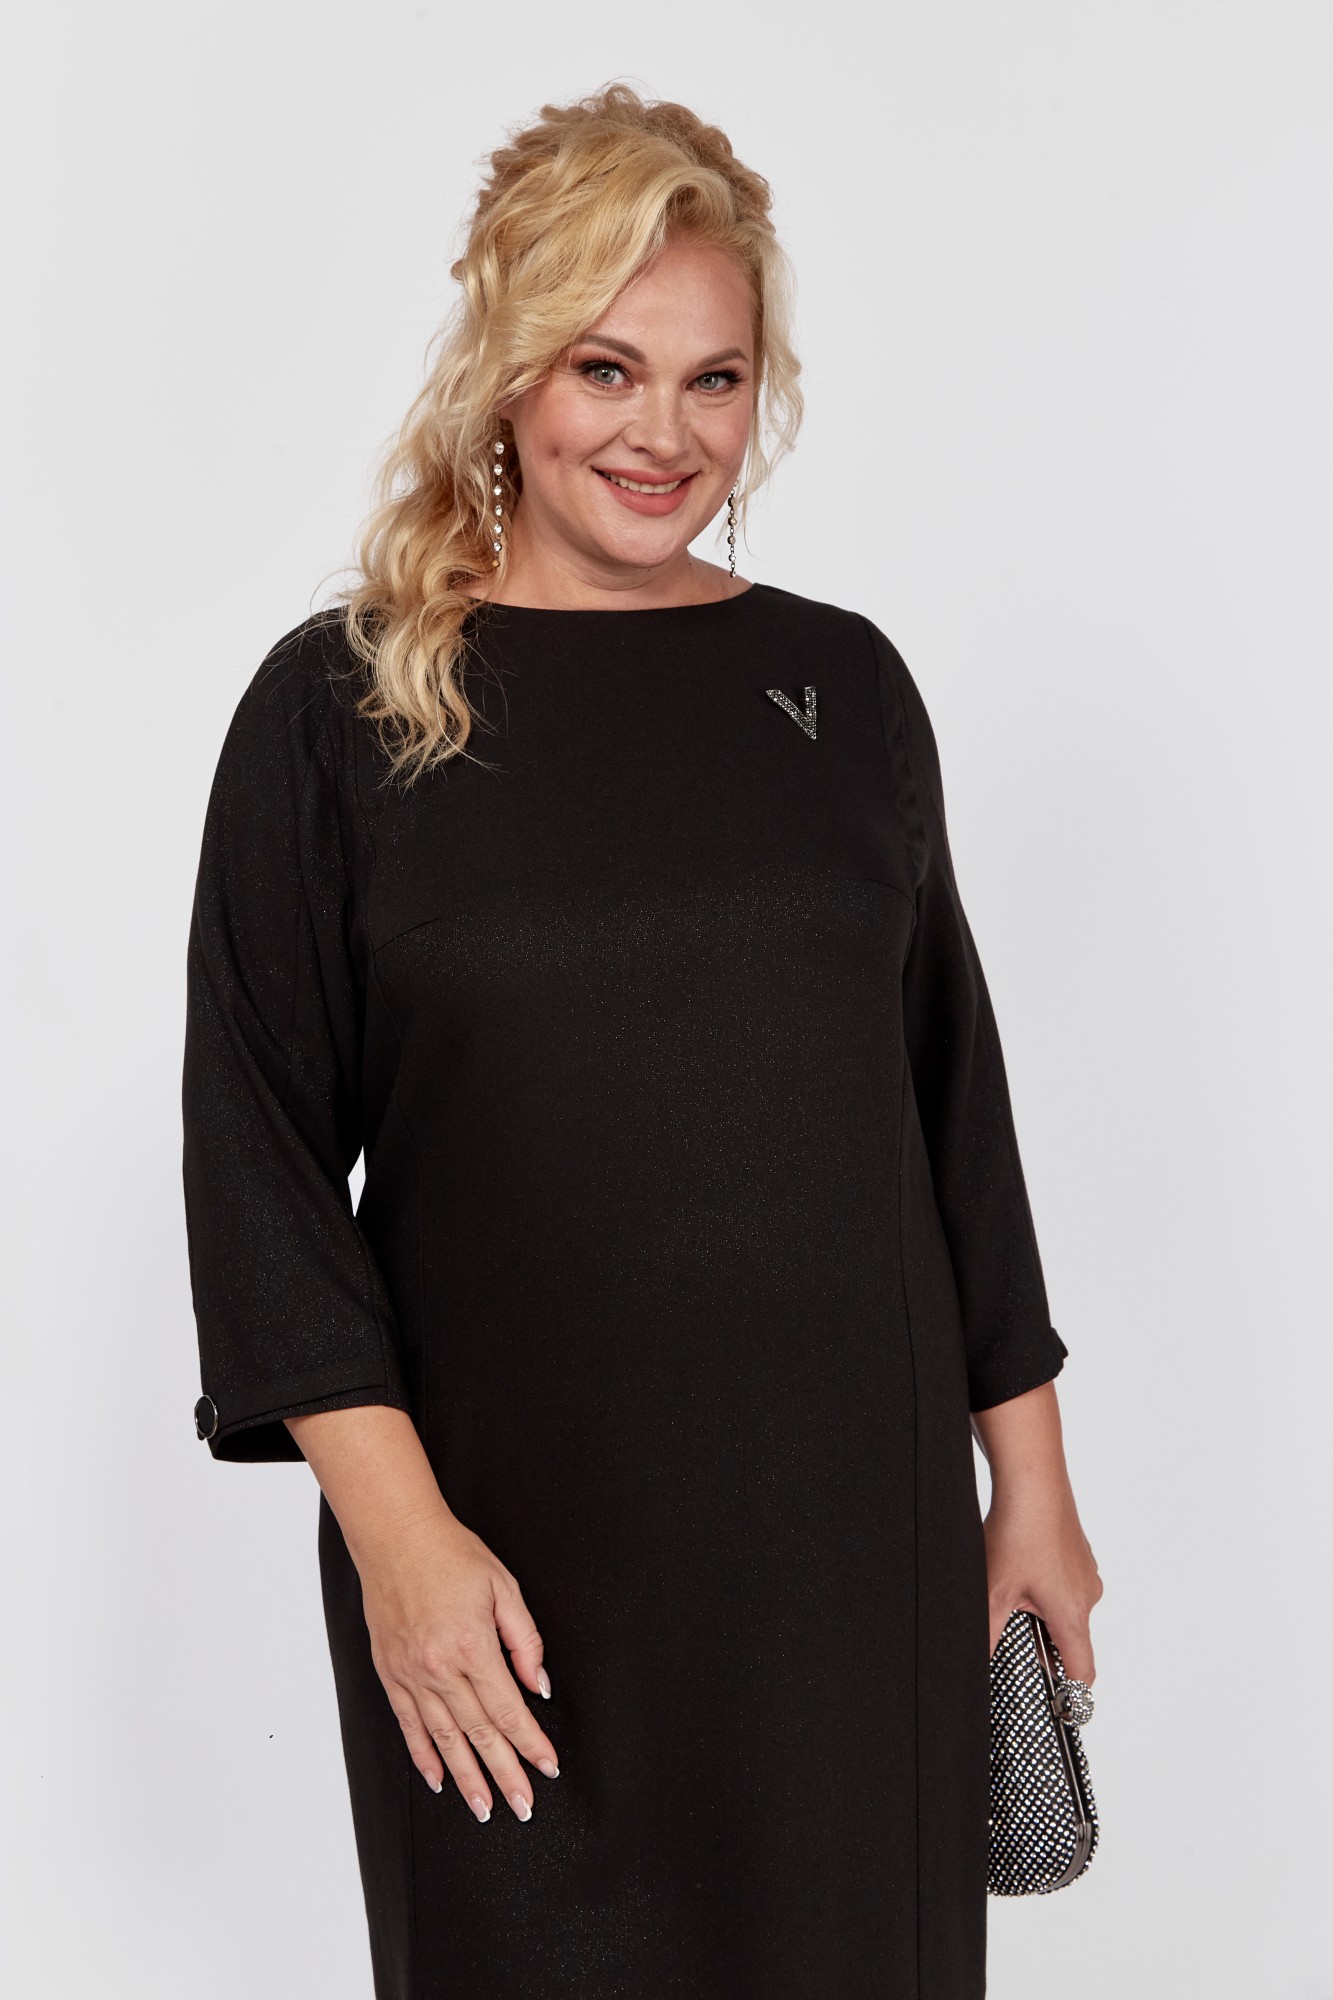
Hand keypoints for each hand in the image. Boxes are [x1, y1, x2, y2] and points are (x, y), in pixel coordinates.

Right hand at [360, 1501, 560, 1821]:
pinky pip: (409, 1725)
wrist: (396, 1538)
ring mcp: (411, 1674)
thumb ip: (525, 1640)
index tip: (547, 1767)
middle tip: (522, 1806)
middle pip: (479, 1734)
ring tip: (484, 1807)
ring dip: (467, 1777)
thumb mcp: (503, 1587)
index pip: (508, 1710)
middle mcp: (439, 1667)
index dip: (530, 1744)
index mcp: (472, 1646)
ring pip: (444, 1739)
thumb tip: (538, 1685)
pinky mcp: (391, 1673)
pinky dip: (424, 1755)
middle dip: (505, 1774)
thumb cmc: (451, 1556)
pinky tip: (439, 1778)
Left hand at [982, 1473, 1102, 1685]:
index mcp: (1072, 1615)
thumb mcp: (993, 1593)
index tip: (1059, 1704)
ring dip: (1042, 1607)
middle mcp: (1088, 1595)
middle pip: (1071, 1638)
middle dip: (1043, 1641)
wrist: (1033, 1482)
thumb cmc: (1018, 1535)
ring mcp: (1086, 1571)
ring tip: (1011, 1588)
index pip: (1083, 1672)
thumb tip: (978, 1664)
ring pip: (1066, 1605)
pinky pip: (1065, 1579)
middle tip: (1012, 1630)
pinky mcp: (1078, 1550)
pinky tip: (1020, 1563)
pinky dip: (1045, 1581)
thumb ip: (988, 1635)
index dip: (1071, 1693)